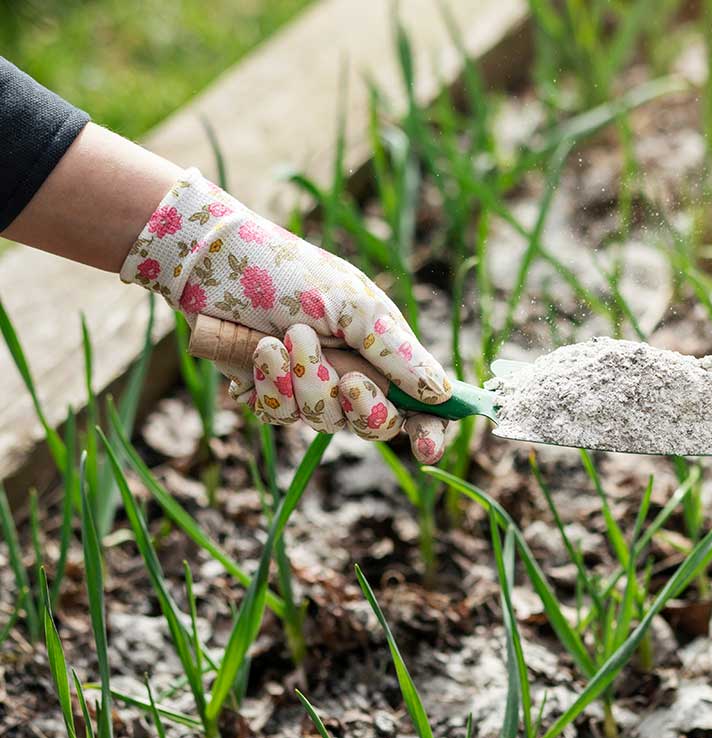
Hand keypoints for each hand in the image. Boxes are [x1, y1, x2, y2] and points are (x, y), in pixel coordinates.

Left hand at [120, 169, 451, 462]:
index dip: (430, 429)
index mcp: (385, 352)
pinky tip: (259, 351)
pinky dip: (270, 386)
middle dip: (363, 408)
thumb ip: (399, 353)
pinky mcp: (271, 393)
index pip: (421, 405)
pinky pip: (280, 416)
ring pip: (324, 423)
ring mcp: (311, 387)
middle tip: (349, 379)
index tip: (427, 446)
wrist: (215, 263)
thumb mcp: (357, 308)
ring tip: (285, 336)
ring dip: (305, 382)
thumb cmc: (293, 274)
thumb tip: (442, 395)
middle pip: (375, 426)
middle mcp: (354, 374)